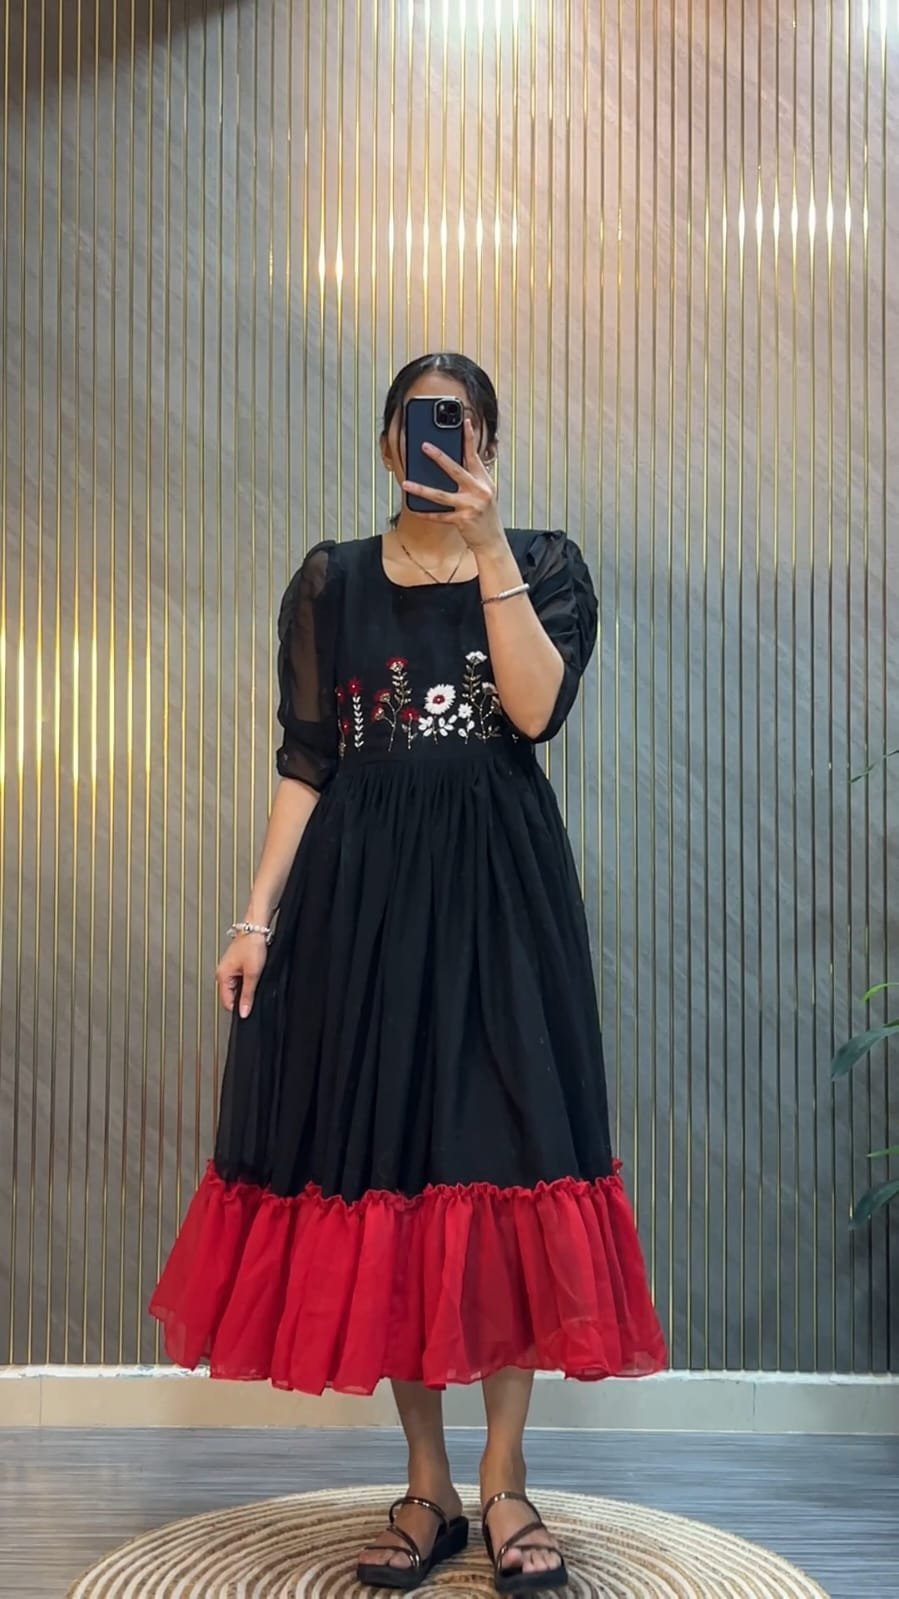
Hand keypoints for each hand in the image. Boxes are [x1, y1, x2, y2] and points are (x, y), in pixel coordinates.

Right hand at [215, 933, 268, 1017]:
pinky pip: (241, 980)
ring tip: (255, 979)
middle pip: (232, 996)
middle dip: (243, 997)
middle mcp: (223, 973)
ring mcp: (229, 969)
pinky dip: (248, 981)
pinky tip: (255, 975)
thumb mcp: (252, 974)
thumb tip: (243, 1012)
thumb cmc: (252, 945)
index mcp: (222, 976)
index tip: (249, 1009)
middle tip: (255, 991)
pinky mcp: (237, 965)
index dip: (239, 1008)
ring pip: (237, 988)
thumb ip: (247, 995)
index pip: (227, 1003)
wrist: (256, 929)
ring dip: (246, 988)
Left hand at [402, 417, 504, 549]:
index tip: (464, 422)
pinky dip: (426, 513)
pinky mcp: (462, 521)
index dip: (469, 438)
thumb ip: (471, 477)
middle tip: (424, 446)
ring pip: (441, 495)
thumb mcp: (484, 492)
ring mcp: (470, 506)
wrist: (492, 540)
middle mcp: (479, 491)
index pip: (475, 455)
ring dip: (421, 489)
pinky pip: (439, 515)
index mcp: (484, 481)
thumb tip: (448, 464)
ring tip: (406, 483)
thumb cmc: (485, 514)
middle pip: (455, 470)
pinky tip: (413, 508)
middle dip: (439, 457)